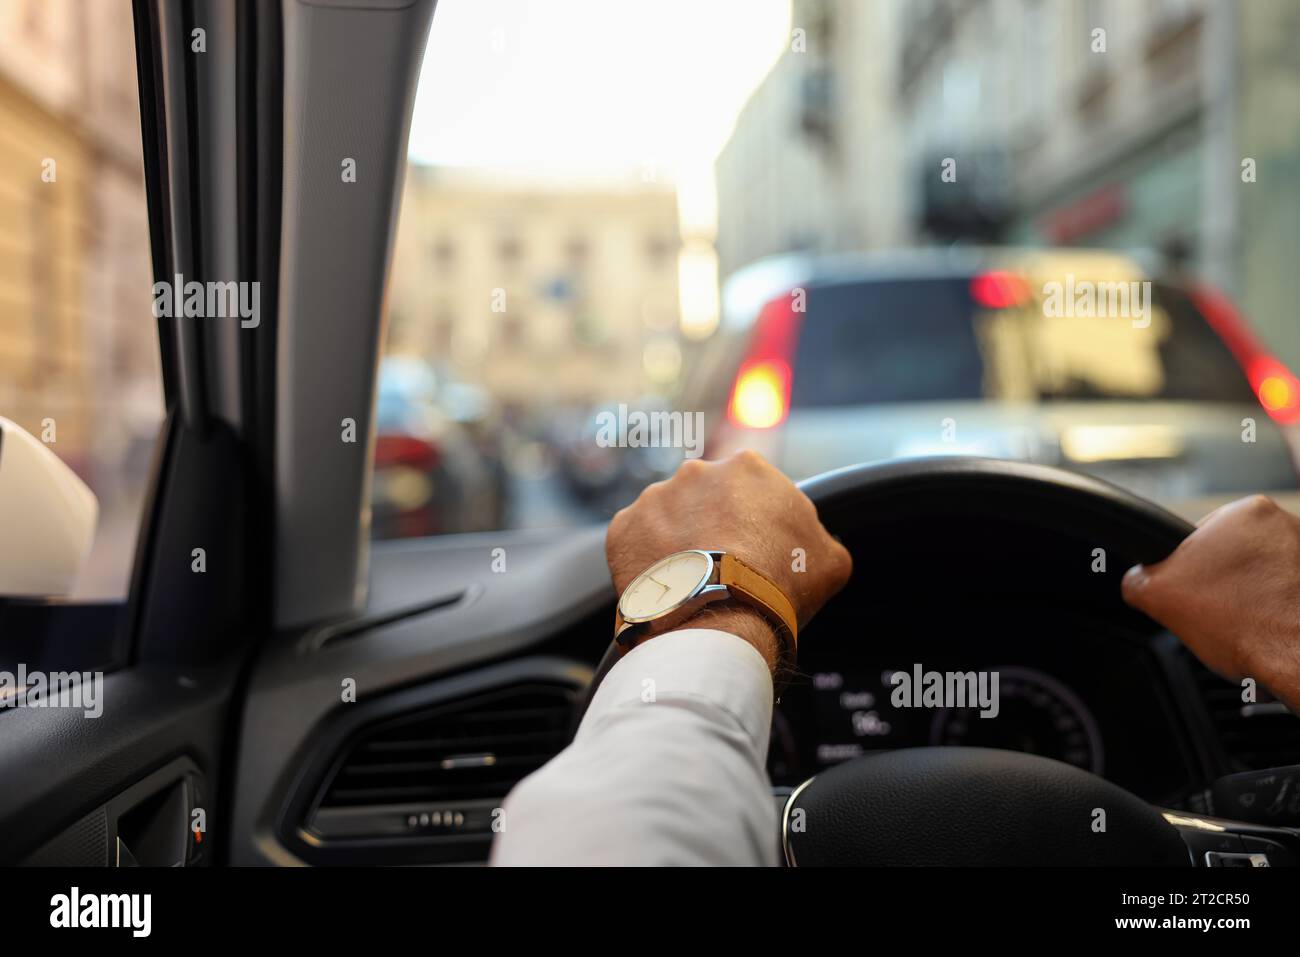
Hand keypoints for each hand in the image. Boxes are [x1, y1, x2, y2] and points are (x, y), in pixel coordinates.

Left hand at [606, 450, 852, 669]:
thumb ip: (820, 538)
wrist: (720, 617)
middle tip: (724, 567)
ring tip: (691, 582)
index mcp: (748, 468)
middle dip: (712, 527)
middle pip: (706, 499)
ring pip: (667, 519)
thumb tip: (816, 543)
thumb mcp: (830, 560)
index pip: (752, 489)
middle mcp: (697, 472)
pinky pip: (636, 543)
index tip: (756, 549)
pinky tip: (667, 588)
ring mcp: (655, 498)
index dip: (755, 522)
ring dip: (677, 543)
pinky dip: (647, 563)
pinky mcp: (623, 528)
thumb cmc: (780, 584)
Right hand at [1121, 494, 1299, 711]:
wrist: (1297, 660)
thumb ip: (1136, 577)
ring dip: (1248, 600)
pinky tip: (1263, 632)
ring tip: (1243, 626)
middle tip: (1215, 614)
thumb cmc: (1245, 625)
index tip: (1190, 594)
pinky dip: (1272, 613)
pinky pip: (1283, 596)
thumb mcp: (1157, 597)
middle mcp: (1285, 524)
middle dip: (1220, 586)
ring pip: (1259, 578)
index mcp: (1247, 512)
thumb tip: (1137, 580)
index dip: (1185, 571)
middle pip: (1230, 557)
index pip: (1197, 538)